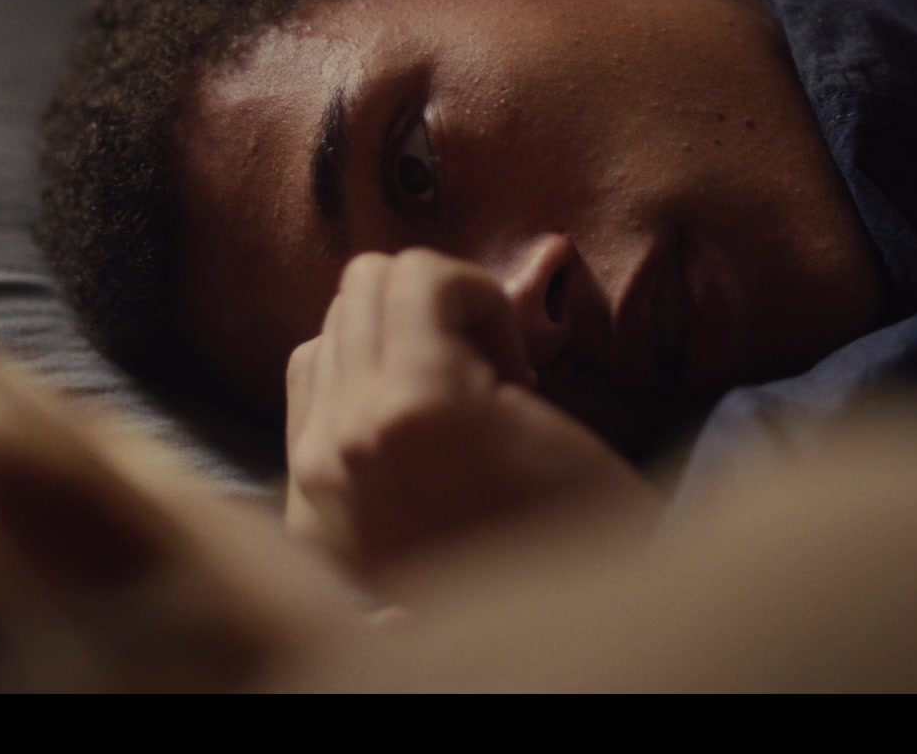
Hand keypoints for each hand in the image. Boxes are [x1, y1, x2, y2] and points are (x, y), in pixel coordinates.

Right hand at [284, 248, 659, 578]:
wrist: (604, 638)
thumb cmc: (544, 569)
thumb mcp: (430, 521)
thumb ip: (384, 449)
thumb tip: (396, 334)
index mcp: (315, 504)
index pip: (312, 361)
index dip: (399, 353)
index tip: (468, 405)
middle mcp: (318, 473)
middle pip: (342, 309)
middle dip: (423, 323)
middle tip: (492, 387)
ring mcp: (357, 436)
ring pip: (372, 279)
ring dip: (449, 306)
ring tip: (504, 381)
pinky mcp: (419, 402)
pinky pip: (425, 278)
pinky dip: (482, 297)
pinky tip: (523, 373)